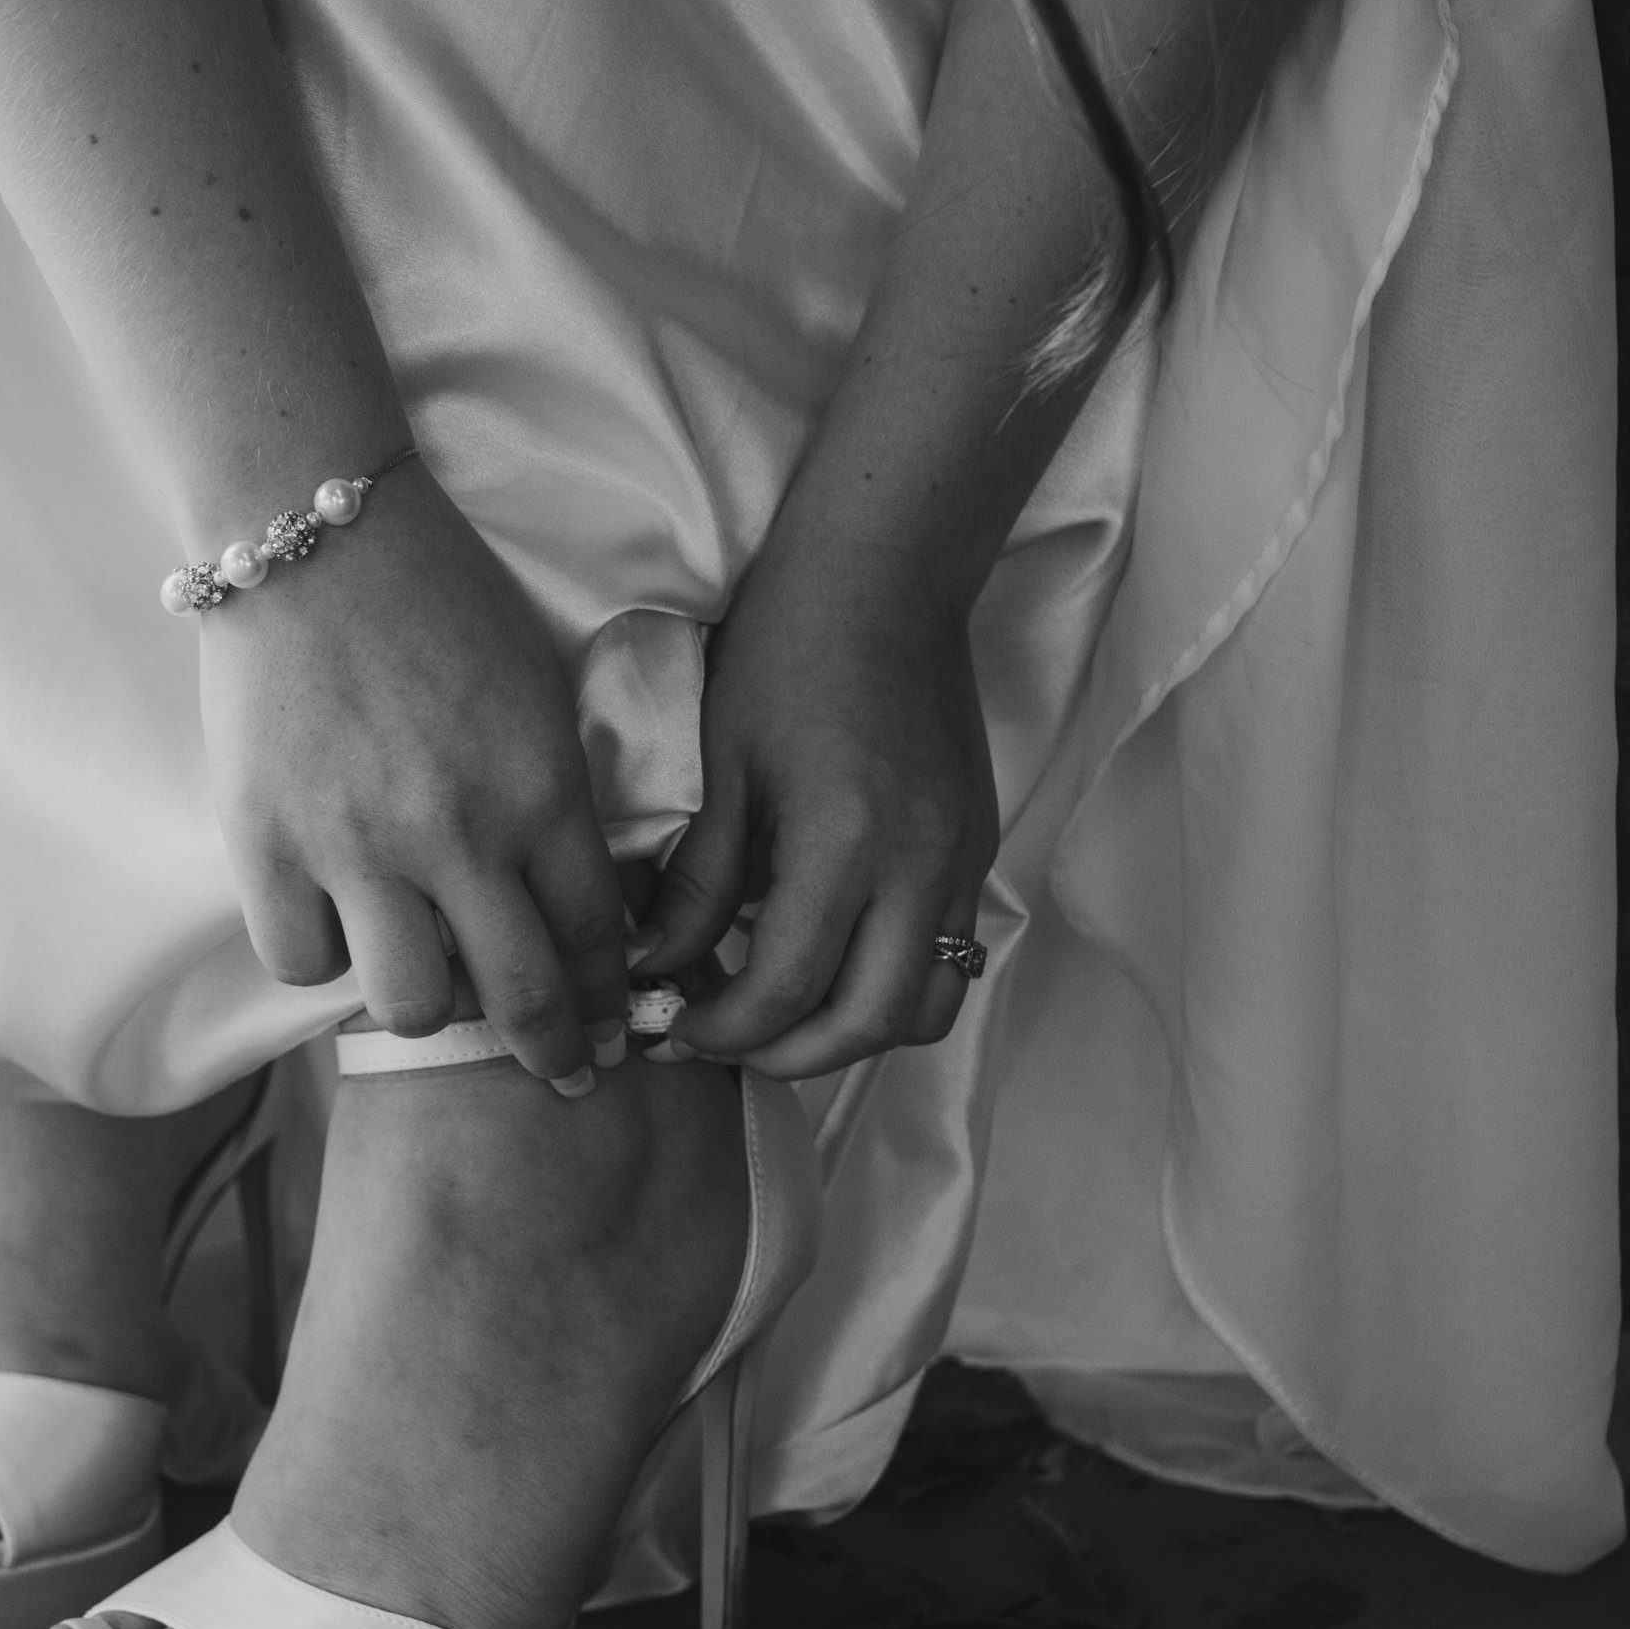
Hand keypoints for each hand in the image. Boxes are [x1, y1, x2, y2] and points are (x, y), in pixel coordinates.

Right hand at [200, 462, 630, 1086]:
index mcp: (541, 791)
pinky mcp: (265, 843)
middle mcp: (457, 835)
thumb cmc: (442, 603)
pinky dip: (322, 955)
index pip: (595, 940)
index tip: (607, 1032)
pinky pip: (301, 963)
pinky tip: (333, 919)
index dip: (607, 1002)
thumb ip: (555, 803)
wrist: (317, 536)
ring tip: (423, 975)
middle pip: (520, 1000)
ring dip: (426, 1005)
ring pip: (410, 1006)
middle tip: (557, 1072)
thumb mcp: (537, 695)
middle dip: (551, 1054)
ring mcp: (355, 846)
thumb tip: (572, 911)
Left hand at [633, 512, 999, 1080]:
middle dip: (788, 1055)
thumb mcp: (722, 766)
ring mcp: (962, 860)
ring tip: (781, 1014)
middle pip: (868, 1024)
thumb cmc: (788, 650)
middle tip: (722, 1040)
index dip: (722, 1028)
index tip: (674, 1025)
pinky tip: (829, 958)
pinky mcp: (976, 848)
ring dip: (852, 1033)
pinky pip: (948, 956)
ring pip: (925, 1007)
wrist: (887, 573)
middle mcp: (922, 866)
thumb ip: (696, 882)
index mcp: (848, 842)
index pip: (786, 988)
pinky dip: (890, 985)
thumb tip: (653, 965)